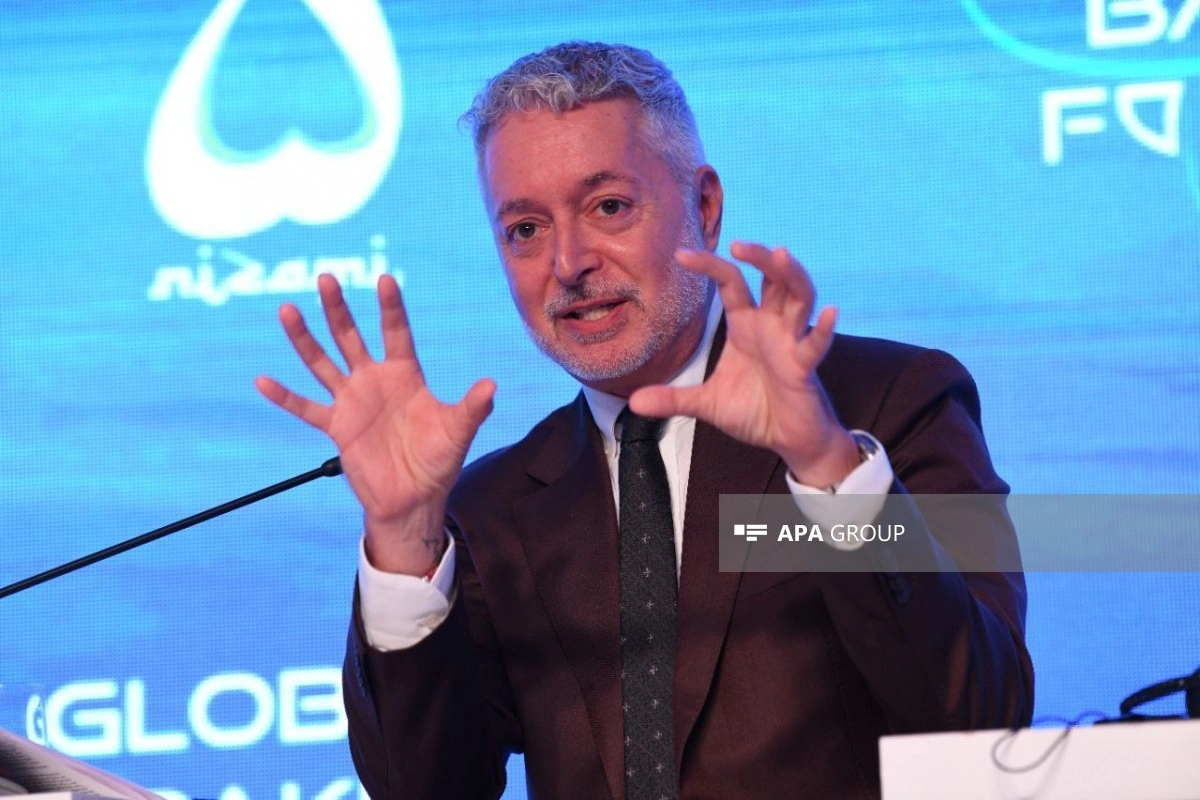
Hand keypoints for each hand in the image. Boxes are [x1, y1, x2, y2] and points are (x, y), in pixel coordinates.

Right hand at [256, 274, 494, 574]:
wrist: (414, 499)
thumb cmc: (439, 462)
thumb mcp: (458, 431)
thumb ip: (472, 408)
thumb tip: (491, 386)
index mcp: (405, 375)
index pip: (396, 332)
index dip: (390, 307)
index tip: (384, 279)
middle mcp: (375, 381)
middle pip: (351, 336)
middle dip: (338, 308)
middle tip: (325, 277)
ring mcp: (352, 402)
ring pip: (323, 363)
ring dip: (304, 338)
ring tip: (287, 310)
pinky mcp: (337, 428)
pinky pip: (306, 408)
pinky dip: (284, 397)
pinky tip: (262, 380)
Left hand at [629, 241, 858, 486]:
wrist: (787, 440)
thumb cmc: (755, 411)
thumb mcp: (707, 404)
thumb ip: (673, 399)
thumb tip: (633, 402)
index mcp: (746, 325)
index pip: (730, 283)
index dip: (709, 266)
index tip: (681, 254)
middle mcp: (771, 326)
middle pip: (772, 278)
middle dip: (759, 258)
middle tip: (737, 245)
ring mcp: (790, 343)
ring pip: (799, 297)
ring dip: (792, 275)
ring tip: (781, 254)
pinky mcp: (804, 368)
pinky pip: (814, 345)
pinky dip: (822, 330)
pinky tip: (829, 312)